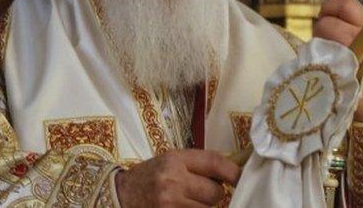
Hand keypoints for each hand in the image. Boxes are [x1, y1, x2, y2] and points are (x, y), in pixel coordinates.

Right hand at [114, 149, 240, 206]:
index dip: (234, 172)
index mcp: (176, 159)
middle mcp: (173, 181)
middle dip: (214, 194)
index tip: (241, 179)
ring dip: (204, 207)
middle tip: (201, 192)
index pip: (215, 163)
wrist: (121, 194)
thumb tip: (233, 172)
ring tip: (188, 201)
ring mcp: (170, 203)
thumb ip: (198, 164)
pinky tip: (186, 207)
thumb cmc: (151, 175)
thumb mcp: (171, 160)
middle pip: (215, 192)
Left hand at [313, 0, 362, 122]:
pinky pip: (313, 60)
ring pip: (316, 40)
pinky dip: (314, 62)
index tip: (327, 14)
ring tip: (330, 57)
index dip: (330, 6)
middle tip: (328, 41)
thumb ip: (351, 23)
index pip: (345, 4)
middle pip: (325, 23)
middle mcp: (361, 40)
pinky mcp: (335, 76)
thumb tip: (326, 9)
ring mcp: (347, 58)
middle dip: (321, 29)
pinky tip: (325, 69)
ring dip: (317, 46)